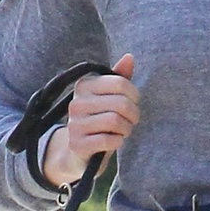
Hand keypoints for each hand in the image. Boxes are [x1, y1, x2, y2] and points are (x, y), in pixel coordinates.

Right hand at [41, 54, 139, 186]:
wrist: (77, 152)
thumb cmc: (98, 120)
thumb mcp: (108, 98)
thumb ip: (119, 78)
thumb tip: (129, 57)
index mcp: (84, 86)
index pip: (120, 83)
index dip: (134, 95)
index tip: (134, 103)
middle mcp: (76, 103)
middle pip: (121, 103)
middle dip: (133, 114)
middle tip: (132, 121)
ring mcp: (75, 124)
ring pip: (115, 121)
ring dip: (126, 129)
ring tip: (124, 131)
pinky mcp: (77, 144)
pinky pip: (108, 140)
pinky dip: (118, 142)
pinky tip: (115, 141)